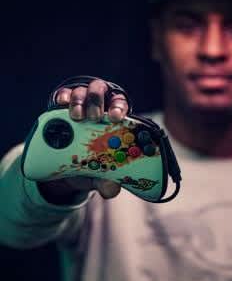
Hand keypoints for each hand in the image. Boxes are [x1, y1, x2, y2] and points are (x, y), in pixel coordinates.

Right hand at [37, 79, 129, 203]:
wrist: (63, 164)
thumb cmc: (88, 163)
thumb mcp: (95, 173)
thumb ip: (105, 179)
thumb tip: (112, 189)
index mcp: (113, 119)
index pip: (120, 104)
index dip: (119, 107)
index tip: (115, 117)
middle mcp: (99, 106)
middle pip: (102, 92)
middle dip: (98, 102)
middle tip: (94, 117)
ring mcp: (81, 102)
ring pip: (84, 90)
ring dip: (81, 101)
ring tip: (76, 116)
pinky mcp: (63, 104)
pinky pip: (64, 93)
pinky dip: (64, 96)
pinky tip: (62, 103)